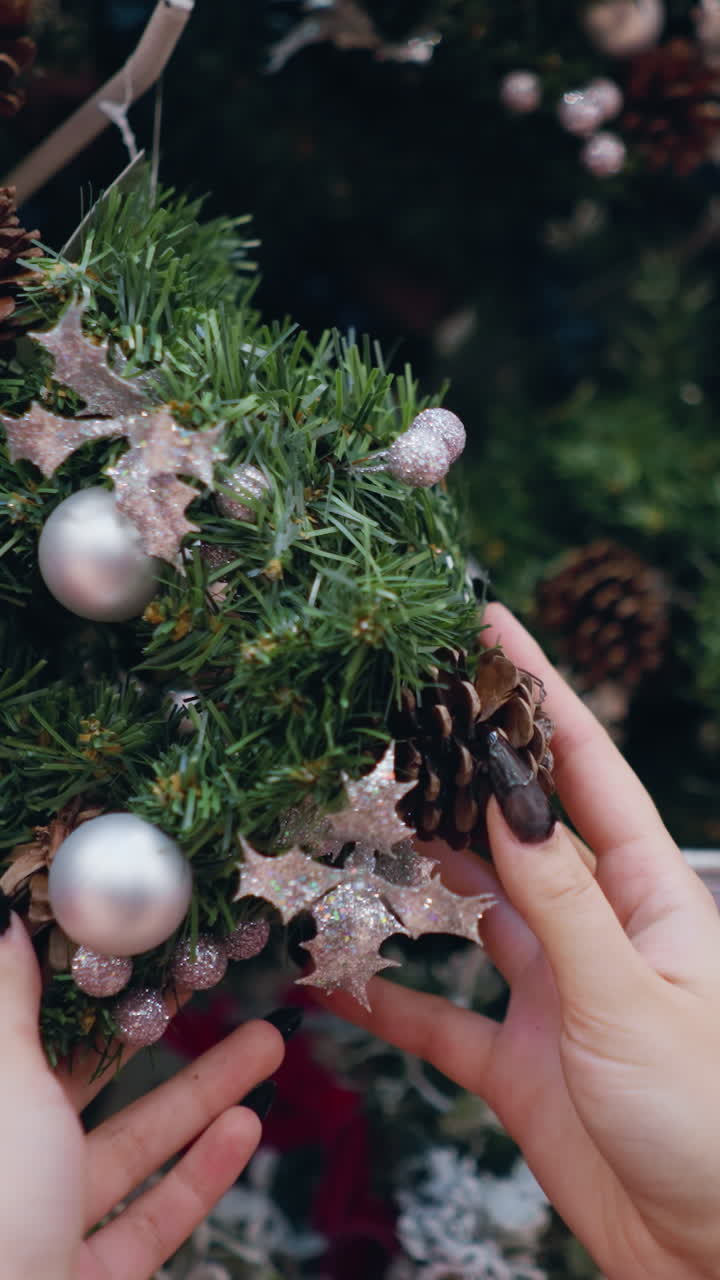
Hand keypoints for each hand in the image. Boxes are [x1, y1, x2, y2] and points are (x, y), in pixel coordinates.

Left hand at [0, 911, 284, 1279]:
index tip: (145, 943)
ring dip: (204, 1094)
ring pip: (132, 1144)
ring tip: (268, 1043)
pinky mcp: (88, 1276)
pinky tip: (245, 1127)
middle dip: (161, 1030)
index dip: (90, 984)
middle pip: (90, 1080)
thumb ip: (11, 1000)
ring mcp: (44, 1223)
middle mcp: (8, 1159)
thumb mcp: (4, 1080)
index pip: (33, 1025)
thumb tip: (4, 916)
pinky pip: (150, 1216)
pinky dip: (200, 1173)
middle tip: (216, 983)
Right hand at [322, 602, 719, 1279]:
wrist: (714, 1261)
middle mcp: (597, 928)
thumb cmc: (711, 1125)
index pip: (586, 767)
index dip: (537, 692)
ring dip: (415, 871)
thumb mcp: (631, 998)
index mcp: (648, 894)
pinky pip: (437, 1015)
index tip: (490, 625)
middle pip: (517, 826)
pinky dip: (385, 998)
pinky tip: (330, 978)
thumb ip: (560, 898)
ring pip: (471, 908)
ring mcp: (554, 991)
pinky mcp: (518, 1059)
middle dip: (462, 769)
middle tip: (398, 713)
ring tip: (355, 820)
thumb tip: (507, 793)